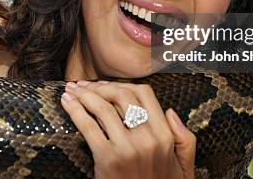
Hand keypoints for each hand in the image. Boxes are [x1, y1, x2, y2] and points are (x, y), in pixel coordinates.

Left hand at [61, 81, 195, 178]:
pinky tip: (67, 102)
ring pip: (103, 107)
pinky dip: (75, 110)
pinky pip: (89, 126)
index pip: (144, 93)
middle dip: (99, 86)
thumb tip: (170, 112)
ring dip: (83, 94)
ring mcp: (128, 149)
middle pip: (122, 95)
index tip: (107, 87)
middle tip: (83, 85)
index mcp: (165, 136)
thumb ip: (184, 139)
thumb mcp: (184, 168)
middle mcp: (148, 139)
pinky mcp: (107, 159)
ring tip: (71, 90)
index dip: (123, 85)